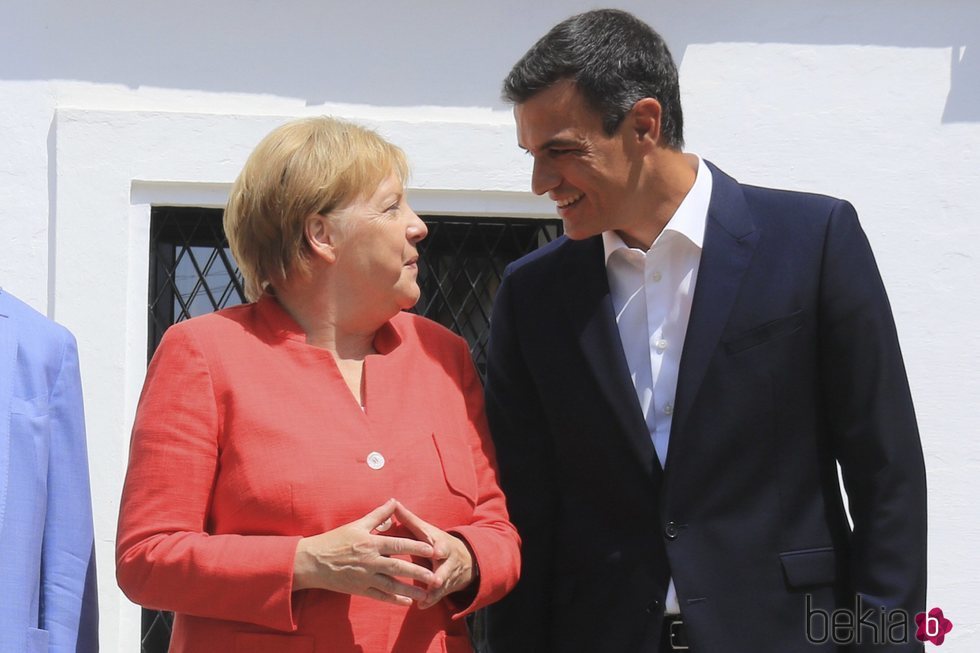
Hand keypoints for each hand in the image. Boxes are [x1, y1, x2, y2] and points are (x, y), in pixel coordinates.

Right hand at [292, 499, 436, 605]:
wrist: (312, 562)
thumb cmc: (335, 540)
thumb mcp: (357, 524)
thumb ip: (378, 515)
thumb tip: (394, 501)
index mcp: (370, 543)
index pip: (398, 545)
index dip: (416, 547)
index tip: (432, 549)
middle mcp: (370, 561)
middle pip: (398, 568)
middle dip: (418, 572)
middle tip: (435, 576)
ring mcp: (365, 577)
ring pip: (391, 585)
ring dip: (410, 590)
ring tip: (426, 593)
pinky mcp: (359, 589)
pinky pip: (380, 596)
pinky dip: (394, 600)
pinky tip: (407, 602)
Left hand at [394, 501, 475, 608]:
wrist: (465, 559)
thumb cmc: (436, 542)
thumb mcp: (426, 530)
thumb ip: (409, 520)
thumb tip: (393, 503)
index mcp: (441, 544)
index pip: (442, 545)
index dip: (440, 549)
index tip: (437, 552)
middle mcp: (447, 560)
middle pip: (445, 567)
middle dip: (441, 574)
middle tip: (436, 580)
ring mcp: (447, 575)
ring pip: (442, 584)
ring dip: (434, 591)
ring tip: (425, 598)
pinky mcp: (445, 587)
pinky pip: (438, 596)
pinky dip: (431, 601)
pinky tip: (421, 606)